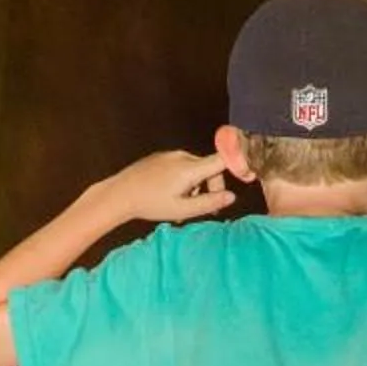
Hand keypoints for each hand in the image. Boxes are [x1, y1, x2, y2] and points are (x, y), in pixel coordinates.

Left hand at [105, 149, 234, 227]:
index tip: (247, 174)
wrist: (119, 194)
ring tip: (182, 208)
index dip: (238, 163)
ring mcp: (170, 156)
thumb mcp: (182, 210)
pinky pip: (181, 167)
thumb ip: (209, 203)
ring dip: (195, 187)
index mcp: (190, 168)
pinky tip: (171, 197)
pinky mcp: (161, 158)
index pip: (223, 159)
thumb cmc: (150, 204)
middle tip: (204, 210)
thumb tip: (231, 197)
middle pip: (209, 167)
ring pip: (195, 169)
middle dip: (211, 188)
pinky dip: (184, 181)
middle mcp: (182, 156)